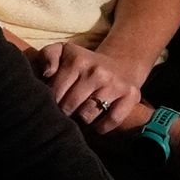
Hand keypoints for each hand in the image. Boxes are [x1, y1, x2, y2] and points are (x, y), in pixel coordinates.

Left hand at [35, 37, 156, 129]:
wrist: (119, 65)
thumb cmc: (83, 64)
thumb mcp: (63, 52)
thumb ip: (48, 56)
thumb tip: (48, 73)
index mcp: (78, 60)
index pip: (55, 92)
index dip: (51, 102)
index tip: (53, 102)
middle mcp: (97, 72)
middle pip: (69, 107)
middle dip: (64, 112)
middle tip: (66, 111)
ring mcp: (115, 84)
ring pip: (87, 116)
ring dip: (82, 120)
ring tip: (80, 115)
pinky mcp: (131, 96)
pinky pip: (112, 120)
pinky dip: (102, 127)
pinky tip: (96, 123)